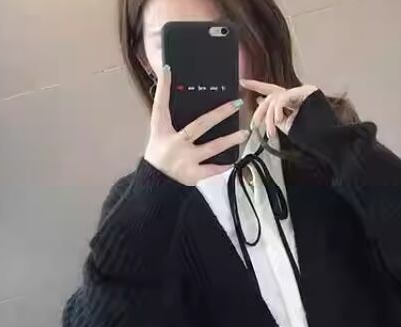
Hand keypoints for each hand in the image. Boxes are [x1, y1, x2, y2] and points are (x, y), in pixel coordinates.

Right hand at [144, 65, 248, 185]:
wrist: (155, 183)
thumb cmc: (160, 154)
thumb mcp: (159, 134)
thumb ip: (170, 117)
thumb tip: (181, 95)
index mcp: (162, 130)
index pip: (161, 105)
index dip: (163, 87)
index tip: (168, 69)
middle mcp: (175, 143)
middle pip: (200, 125)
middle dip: (220, 113)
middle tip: (237, 103)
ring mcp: (186, 159)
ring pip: (212, 147)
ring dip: (230, 140)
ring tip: (245, 133)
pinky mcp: (193, 175)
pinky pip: (213, 168)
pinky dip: (224, 165)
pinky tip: (235, 158)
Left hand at [240, 79, 318, 138]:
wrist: (325, 138)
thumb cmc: (308, 135)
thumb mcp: (286, 126)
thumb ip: (273, 116)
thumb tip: (259, 102)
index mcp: (289, 100)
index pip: (270, 90)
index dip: (256, 85)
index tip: (242, 82)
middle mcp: (294, 93)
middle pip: (270, 96)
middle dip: (260, 111)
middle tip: (254, 124)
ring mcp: (301, 91)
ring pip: (276, 99)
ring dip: (270, 117)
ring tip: (271, 132)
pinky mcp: (305, 90)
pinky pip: (284, 98)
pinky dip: (278, 110)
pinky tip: (279, 120)